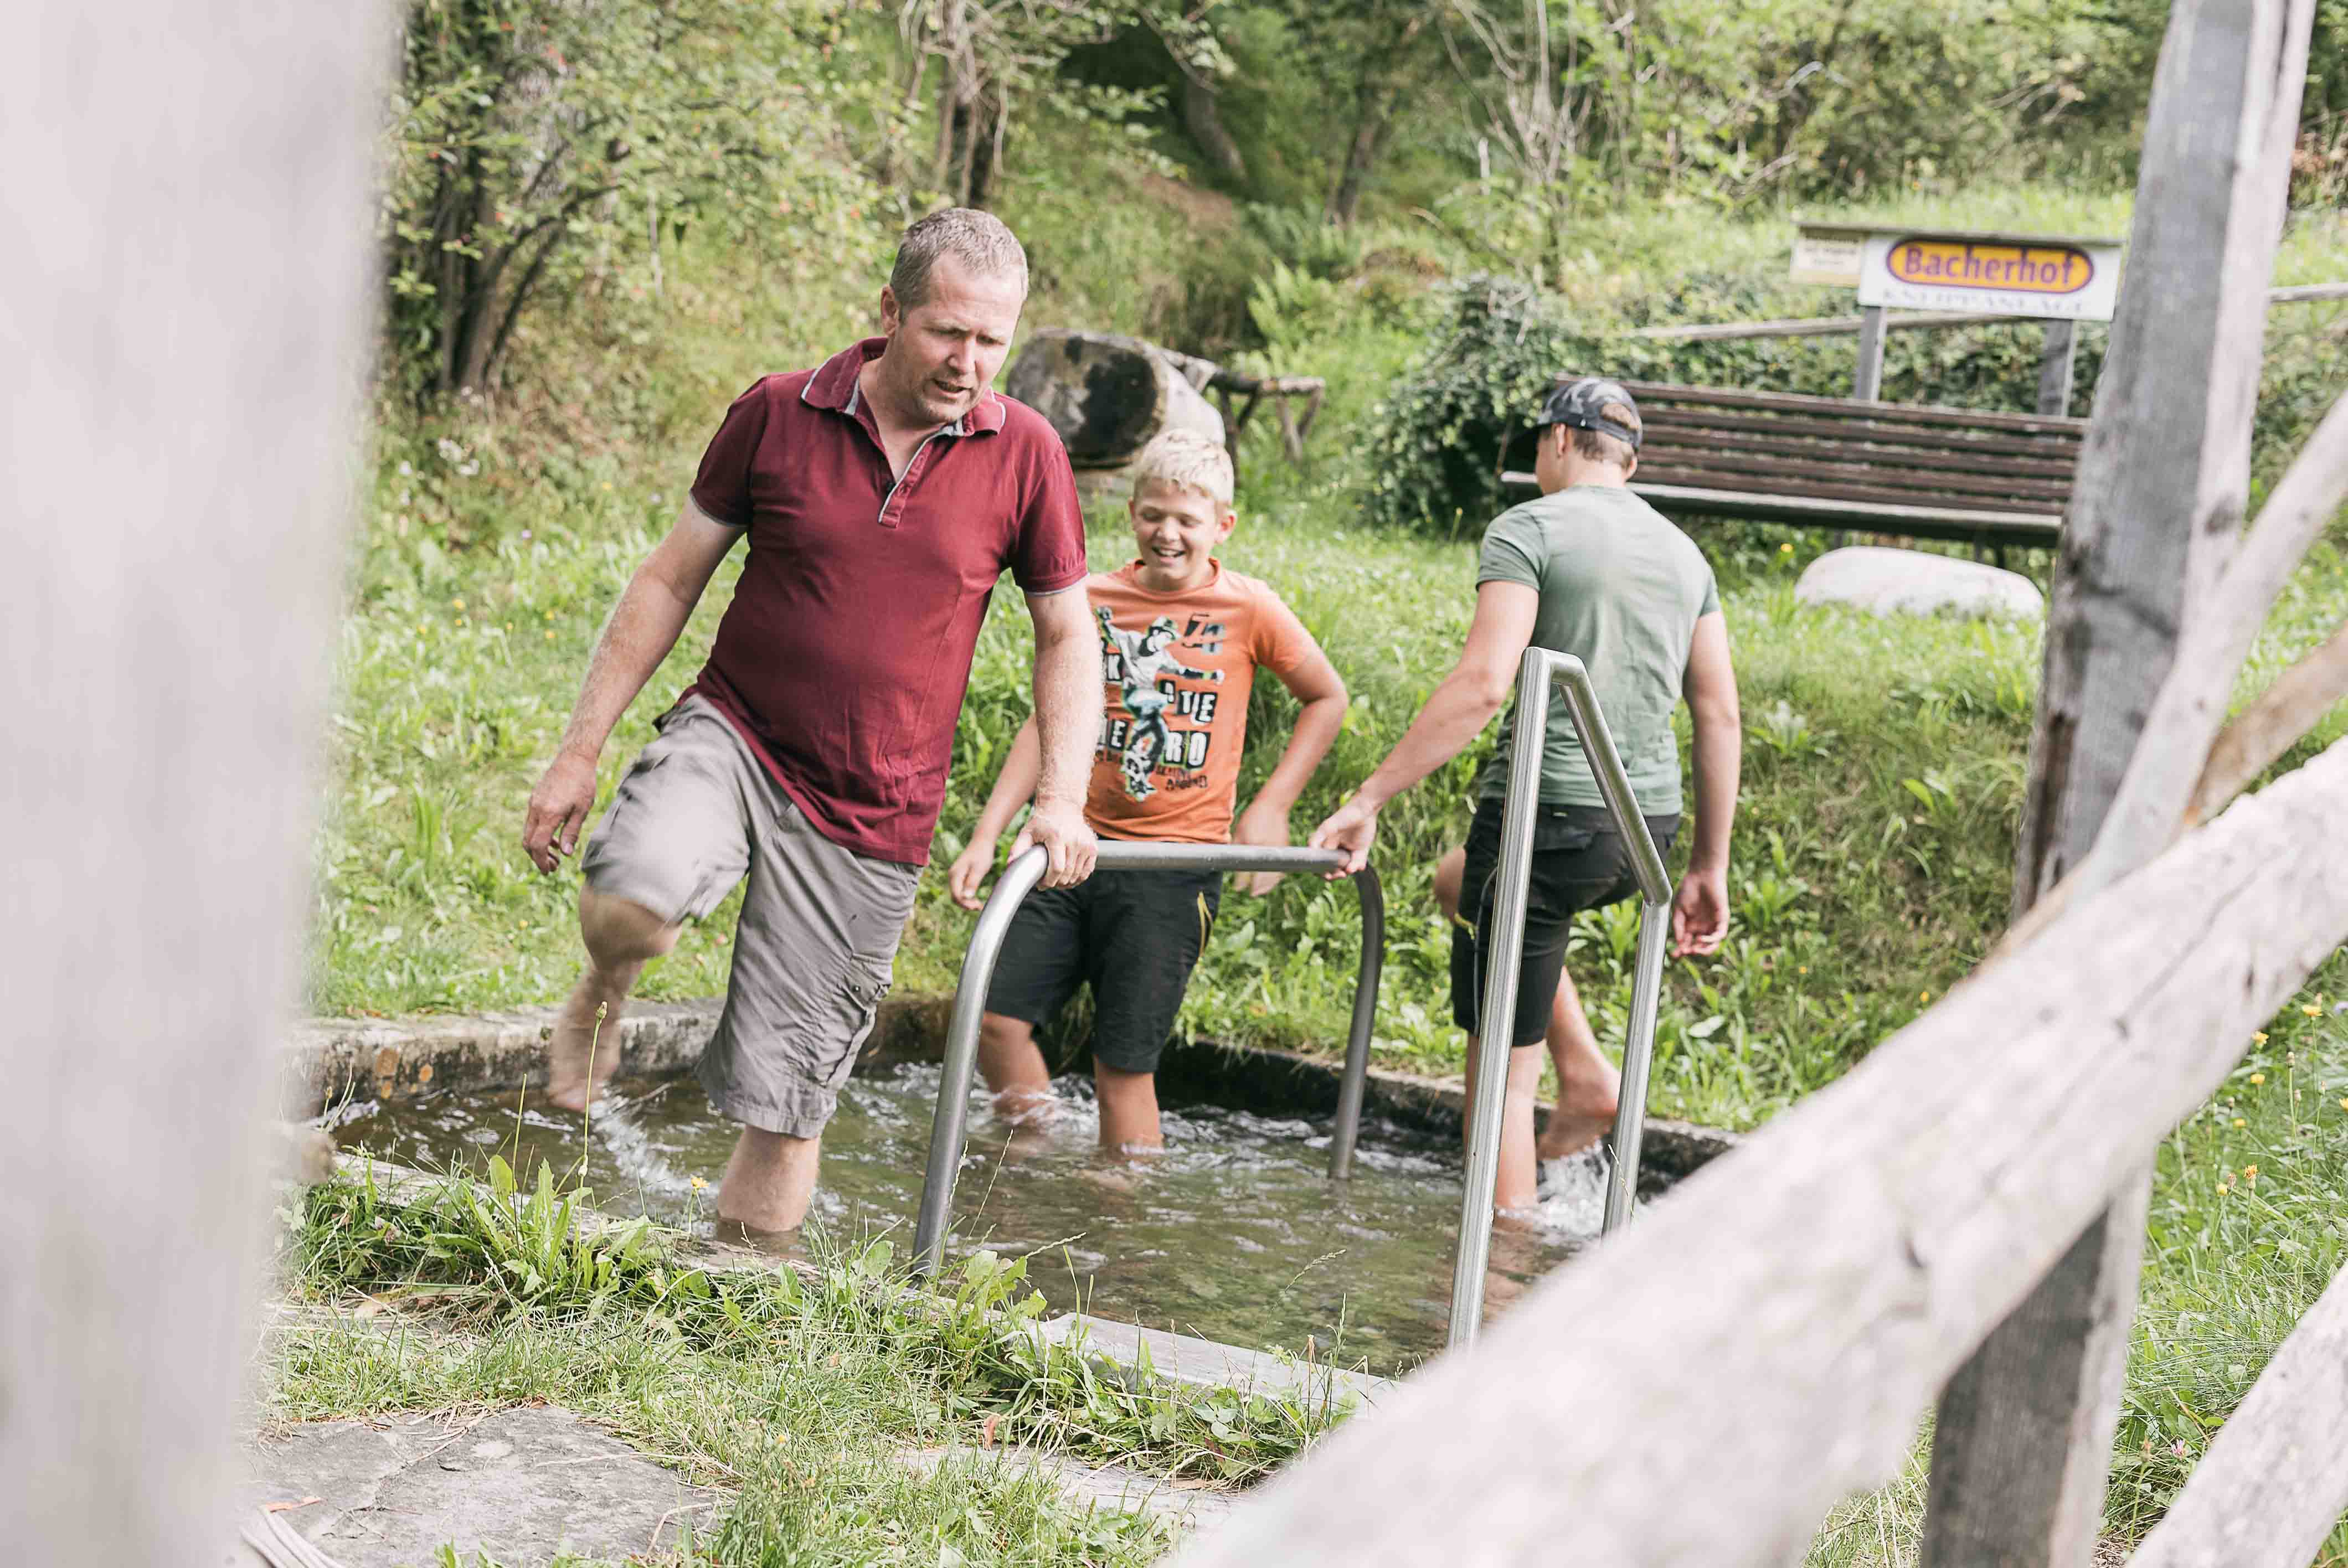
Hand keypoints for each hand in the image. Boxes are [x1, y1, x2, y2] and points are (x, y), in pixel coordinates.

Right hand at [523, 751, 598, 873]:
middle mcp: (536, 809)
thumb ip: (571, 833)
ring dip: (539, 847)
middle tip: (553, 867)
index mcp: (548, 814)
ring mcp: (533, 803)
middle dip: (538, 857)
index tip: (548, 871)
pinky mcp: (535, 799)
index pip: (537, 845)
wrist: (574, 758)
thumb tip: (565, 853)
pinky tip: (553, 838)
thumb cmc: (583, 783)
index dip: (541, 861)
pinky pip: (532, 822)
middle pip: (528, 842)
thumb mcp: (582, 810)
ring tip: (556, 855)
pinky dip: (539, 833)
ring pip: (529, 832)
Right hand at [947, 837, 997, 909]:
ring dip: (966, 901)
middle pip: (955, 896)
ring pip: (957, 894)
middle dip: (966, 904)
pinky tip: (975, 898)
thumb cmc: (982, 854)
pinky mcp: (959, 876)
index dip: (966, 904)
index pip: (957, 895)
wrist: (982, 842)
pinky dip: (967, 896)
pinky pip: (960, 889)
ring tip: (978, 904)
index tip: (978, 906)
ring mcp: (955, 876)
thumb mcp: (979, 869)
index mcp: (955, 874)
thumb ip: (972, 883)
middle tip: (979, 906)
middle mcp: (952, 876)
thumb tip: (966, 897)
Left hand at [1015, 797, 1096, 890]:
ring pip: (1077, 875)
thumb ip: (1018, 848)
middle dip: (1056, 883)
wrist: (1062, 806)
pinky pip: (1087, 871)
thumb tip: (1011, 864)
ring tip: (1056, 881)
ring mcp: (1086, 844)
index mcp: (1057, 836)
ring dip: (1066, 883)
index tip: (1042, 885)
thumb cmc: (1042, 822)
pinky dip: (1078, 878)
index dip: (1049, 881)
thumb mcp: (1027, 832)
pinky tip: (1069, 879)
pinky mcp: (1093, 847)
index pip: (1057, 868)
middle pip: (1067, 874)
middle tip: (1047, 883)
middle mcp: (1074, 840)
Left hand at [1231, 800, 1290, 895]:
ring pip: (1275, 875)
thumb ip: (1236, 848)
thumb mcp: (1239, 831)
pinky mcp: (1285, 848)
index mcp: (1252, 845)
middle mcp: (1266, 850)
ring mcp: (1278, 850)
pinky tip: (1272, 881)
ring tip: (1261, 892)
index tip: (1237, 888)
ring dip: (1268, 886)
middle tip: (1252, 894)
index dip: (1241, 882)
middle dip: (1258, 888)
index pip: (1246, 870)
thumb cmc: (1253, 817)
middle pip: (1264, 877)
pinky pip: (1282, 868)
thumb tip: (1232, 864)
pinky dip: (1277, 877)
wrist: (1273, 805)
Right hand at [1306, 796, 1378, 877]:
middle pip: (1333, 868)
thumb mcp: (1328, 827)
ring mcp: (1349, 850)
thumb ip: (1316, 838)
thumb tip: (1310, 852)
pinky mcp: (1361, 850)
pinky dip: (1358, 866)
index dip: (1322, 871)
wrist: (1364, 810)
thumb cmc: (1344, 816)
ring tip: (1349, 869)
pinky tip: (1359, 866)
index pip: (1321, 862)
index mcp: (1326, 845)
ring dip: (1348, 871)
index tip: (1326, 875)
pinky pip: (1359, 863)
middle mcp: (1337, 849)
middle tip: (1340, 875)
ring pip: (1346, 867)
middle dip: (1335, 874)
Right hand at [1671, 868, 1728, 956]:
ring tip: (1694, 949)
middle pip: (1699, 945)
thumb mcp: (1679, 909)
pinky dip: (1712, 939)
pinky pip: (1720, 934)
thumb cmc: (1689, 888)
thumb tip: (1678, 941)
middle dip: (1691, 951)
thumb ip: (1678, 925)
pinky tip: (1702, 938)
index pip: (1687, 942)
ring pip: (1712, 944)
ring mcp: (1713, 923)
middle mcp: (1702, 926)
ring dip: (1703, 950)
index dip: (1681, 950)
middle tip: (1684, 952)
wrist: (1702, 874)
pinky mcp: (1722, 919)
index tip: (1673, 955)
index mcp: (1691, 924)